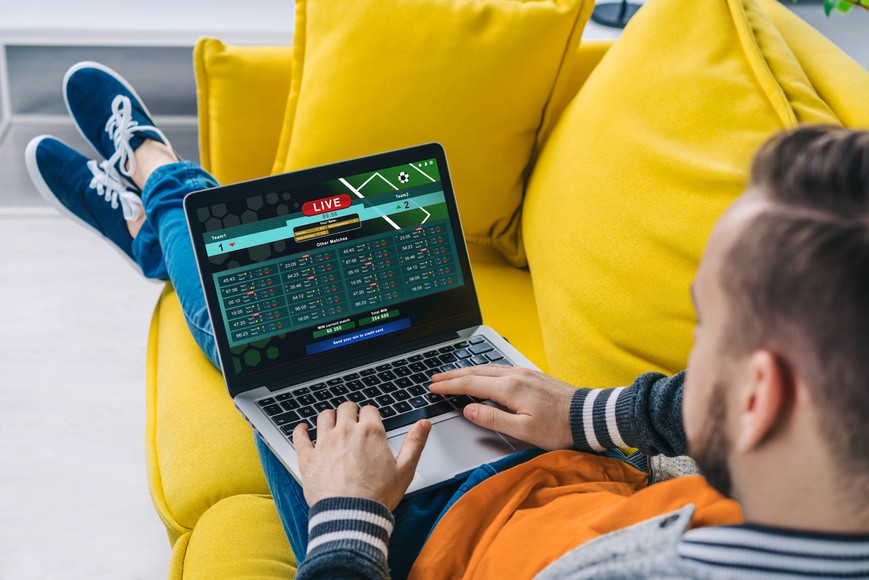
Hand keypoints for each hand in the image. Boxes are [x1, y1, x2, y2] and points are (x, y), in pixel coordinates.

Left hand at [293, 402, 430, 510]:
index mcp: (370, 432)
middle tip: (351, 419)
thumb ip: (415, 443)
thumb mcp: (405, 470)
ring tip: (331, 422)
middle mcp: (346, 432)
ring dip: (329, 416)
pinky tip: (302, 428)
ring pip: (324, 416)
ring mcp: (324, 443)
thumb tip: (424, 424)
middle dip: (350, 411)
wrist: (351, 516)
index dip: (370, 415)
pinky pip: (300, 436)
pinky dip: (301, 429)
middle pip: (346, 408)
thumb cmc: (378, 496)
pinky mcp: (308, 457)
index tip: (369, 421)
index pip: (369, 410)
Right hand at [429, 365, 574, 450]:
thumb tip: (469, 409)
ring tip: (452, 375)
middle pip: (476, 372)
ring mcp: (524, 373)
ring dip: (466, 371)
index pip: (470, 384)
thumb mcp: (524, 431)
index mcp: (510, 389)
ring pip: (487, 368)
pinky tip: (481, 374)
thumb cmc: (559, 428)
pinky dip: (482, 370)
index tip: (433, 387)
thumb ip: (493, 419)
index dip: (449, 386)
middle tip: (435, 378)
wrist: (588, 416)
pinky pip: (499, 368)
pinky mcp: (531, 375)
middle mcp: (515, 376)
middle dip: (453, 375)